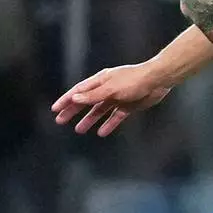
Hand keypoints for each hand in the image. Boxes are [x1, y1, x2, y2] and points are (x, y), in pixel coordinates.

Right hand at [51, 64, 171, 136]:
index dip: (66, 100)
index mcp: (100, 81)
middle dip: (73, 111)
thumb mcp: (111, 88)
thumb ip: (93, 95)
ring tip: (79, 130)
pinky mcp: (128, 106)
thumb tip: (75, 99)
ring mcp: (117, 98)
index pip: (79, 91)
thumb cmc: (134, 80)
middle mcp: (107, 89)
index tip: (55, 109)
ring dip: (89, 119)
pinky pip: (115, 117)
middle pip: (86, 101)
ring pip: (99, 110)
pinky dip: (108, 124)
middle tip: (61, 121)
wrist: (157, 81)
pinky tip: (102, 132)